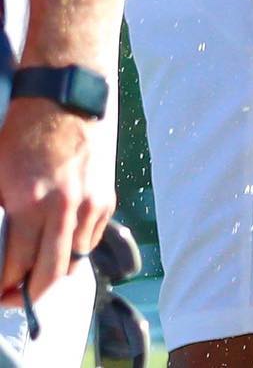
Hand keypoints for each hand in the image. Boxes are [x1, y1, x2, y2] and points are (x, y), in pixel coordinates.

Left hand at [0, 101, 109, 307]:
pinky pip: (89, 240)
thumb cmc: (25, 129)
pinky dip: (74, 249)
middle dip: (27, 295)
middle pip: (50, 277)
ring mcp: (91, 203)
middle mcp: (65, 208)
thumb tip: (1, 246)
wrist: (67, 92)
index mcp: (32, 203)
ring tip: (35, 271)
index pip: (17, 267)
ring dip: (53, 271)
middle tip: (10, 297)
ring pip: (74, 262)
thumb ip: (1, 214)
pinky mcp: (106, 196)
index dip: (3, 287)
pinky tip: (58, 242)